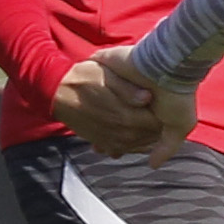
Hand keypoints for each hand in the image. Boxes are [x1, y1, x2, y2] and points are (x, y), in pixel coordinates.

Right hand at [52, 53, 172, 160]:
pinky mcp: (103, 143)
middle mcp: (120, 133)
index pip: (157, 123)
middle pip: (151, 136)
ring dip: (147, 135)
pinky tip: (134, 129)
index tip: (167, 102)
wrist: (56, 92)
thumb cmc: (83, 78)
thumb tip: (148, 97)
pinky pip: (125, 148)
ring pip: (140, 144)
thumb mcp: (106, 74)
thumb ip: (128, 88)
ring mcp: (111, 141)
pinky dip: (133, 142)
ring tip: (148, 118)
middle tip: (161, 111)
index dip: (166, 114)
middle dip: (159, 125)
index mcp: (125, 116)